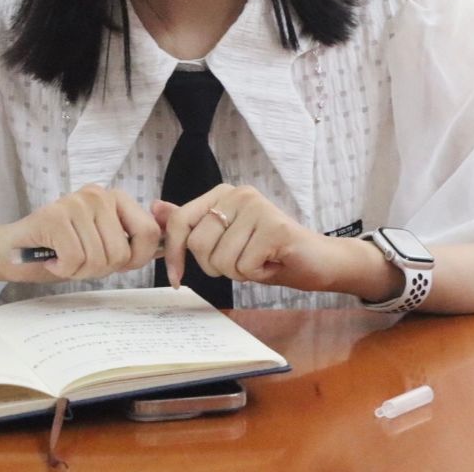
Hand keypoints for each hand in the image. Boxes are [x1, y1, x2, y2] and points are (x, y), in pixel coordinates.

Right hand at [0, 185, 160, 283]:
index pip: (149, 232)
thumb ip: (132, 243)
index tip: (115, 264)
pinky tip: (52, 258)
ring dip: (79, 271)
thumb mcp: (103, 245)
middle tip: (78, 261)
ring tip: (63, 258)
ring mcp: (76, 202)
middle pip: (121, 253)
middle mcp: (98, 194)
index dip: (136, 259)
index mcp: (115, 198)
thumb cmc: (59, 250)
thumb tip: (166, 247)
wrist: (11, 251)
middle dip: (100, 269)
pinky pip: (75, 259)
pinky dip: (63, 269)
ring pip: (98, 259)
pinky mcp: (54, 216)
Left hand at [152, 185, 350, 293]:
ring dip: (239, 272)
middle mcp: (239, 193)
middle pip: (199, 245)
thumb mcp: (225, 239)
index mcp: (222, 193)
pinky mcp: (275, 227)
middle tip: (242, 261)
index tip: (176, 279)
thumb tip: (155, 208)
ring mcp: (258, 207)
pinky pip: (244, 266)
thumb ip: (191, 224)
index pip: (180, 222)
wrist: (318, 261)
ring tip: (259, 260)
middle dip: (216, 266)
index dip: (174, 255)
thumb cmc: (269, 252)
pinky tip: (272, 262)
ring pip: (221, 259)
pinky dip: (256, 275)